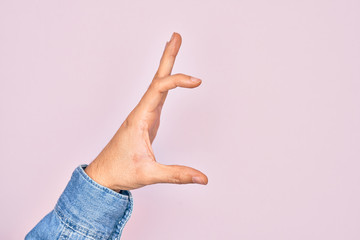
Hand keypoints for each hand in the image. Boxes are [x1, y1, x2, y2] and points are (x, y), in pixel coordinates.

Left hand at [85, 32, 207, 191]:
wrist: (103, 174)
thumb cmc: (120, 171)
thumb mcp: (149, 174)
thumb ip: (176, 175)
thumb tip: (202, 178)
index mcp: (140, 118)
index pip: (159, 90)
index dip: (178, 81)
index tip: (197, 81)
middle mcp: (141, 111)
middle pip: (156, 79)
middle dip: (167, 57)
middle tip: (176, 36)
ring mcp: (144, 114)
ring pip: (157, 85)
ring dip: (167, 66)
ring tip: (173, 46)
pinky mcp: (147, 119)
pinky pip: (157, 95)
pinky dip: (166, 83)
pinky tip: (170, 80)